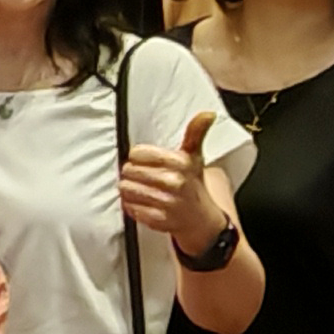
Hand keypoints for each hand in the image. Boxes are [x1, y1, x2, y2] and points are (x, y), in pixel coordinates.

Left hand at [117, 108, 229, 254]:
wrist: (201, 220)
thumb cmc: (193, 183)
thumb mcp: (194, 156)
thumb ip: (196, 132)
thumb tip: (208, 114)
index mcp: (181, 163)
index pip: (137, 152)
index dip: (138, 157)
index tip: (147, 161)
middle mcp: (174, 182)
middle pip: (129, 170)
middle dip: (133, 173)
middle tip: (145, 177)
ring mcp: (165, 203)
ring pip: (126, 188)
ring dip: (130, 189)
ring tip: (143, 189)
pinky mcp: (156, 220)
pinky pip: (128, 206)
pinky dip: (132, 205)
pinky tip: (143, 203)